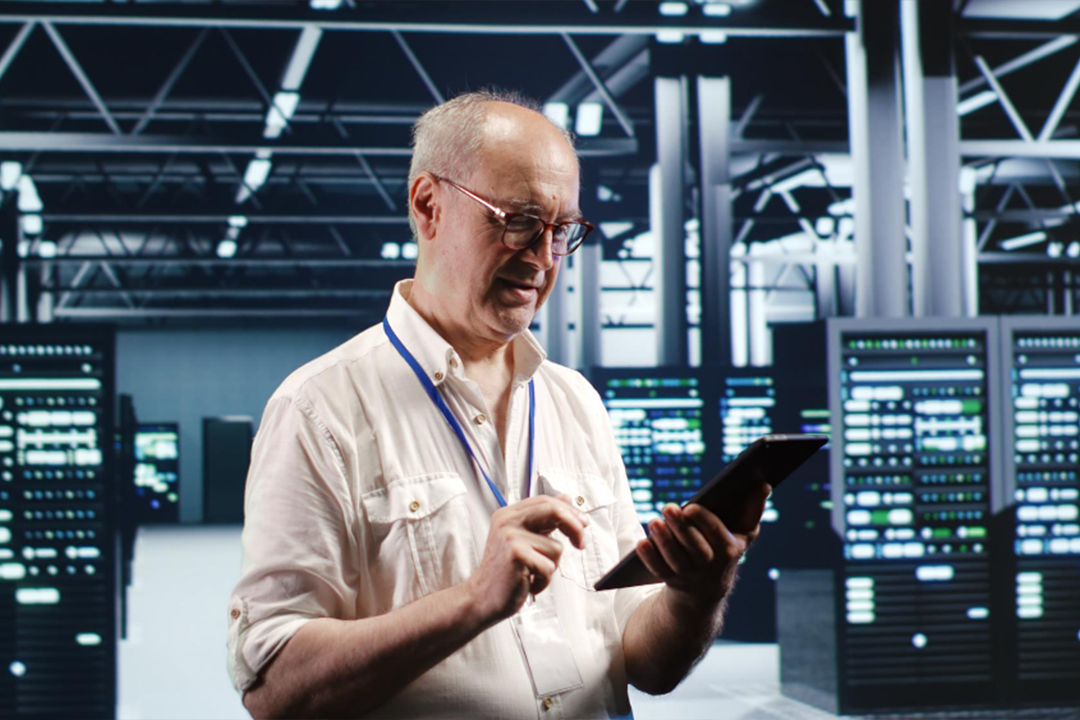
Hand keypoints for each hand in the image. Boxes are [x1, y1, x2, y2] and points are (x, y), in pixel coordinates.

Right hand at [465, 494, 588, 623]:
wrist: (482, 597)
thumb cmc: (505, 572)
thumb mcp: (523, 539)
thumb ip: (544, 520)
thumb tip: (566, 499)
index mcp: (509, 514)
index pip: (546, 501)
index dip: (569, 511)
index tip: (582, 524)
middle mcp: (507, 521)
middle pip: (553, 510)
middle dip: (575, 527)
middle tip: (581, 543)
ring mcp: (511, 536)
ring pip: (555, 546)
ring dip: (551, 567)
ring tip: (533, 574)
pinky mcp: (516, 554)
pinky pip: (549, 566)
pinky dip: (544, 581)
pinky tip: (530, 583)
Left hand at [635, 483, 770, 604]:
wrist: (707, 589)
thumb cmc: (725, 549)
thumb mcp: (743, 534)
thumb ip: (753, 509)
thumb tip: (763, 484)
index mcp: (730, 550)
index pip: (718, 535)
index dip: (704, 522)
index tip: (692, 506)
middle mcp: (710, 565)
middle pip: (694, 547)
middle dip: (681, 527)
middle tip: (668, 507)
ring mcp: (689, 575)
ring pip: (675, 559)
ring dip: (663, 540)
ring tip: (655, 521)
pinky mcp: (670, 580)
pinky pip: (658, 570)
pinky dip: (650, 558)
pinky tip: (642, 542)